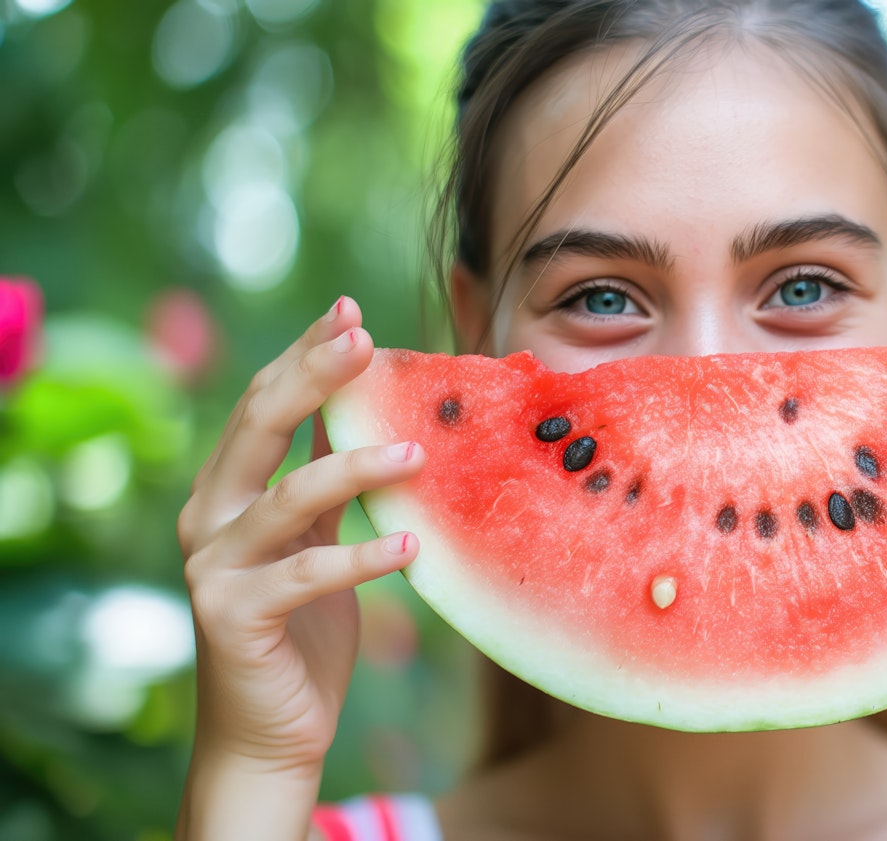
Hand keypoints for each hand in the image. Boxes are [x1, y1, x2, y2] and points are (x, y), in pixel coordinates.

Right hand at [177, 296, 425, 773]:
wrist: (267, 730)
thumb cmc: (301, 630)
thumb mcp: (313, 541)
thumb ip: (321, 483)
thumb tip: (366, 413)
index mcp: (228, 490)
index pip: (264, 404)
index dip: (305, 355)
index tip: (351, 312)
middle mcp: (209, 517)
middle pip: (258, 427)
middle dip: (312, 377)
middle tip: (366, 340)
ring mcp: (214, 566)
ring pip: (287, 498)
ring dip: (355, 467)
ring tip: (418, 453)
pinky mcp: (234, 616)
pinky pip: (306, 575)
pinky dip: (362, 558)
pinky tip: (412, 545)